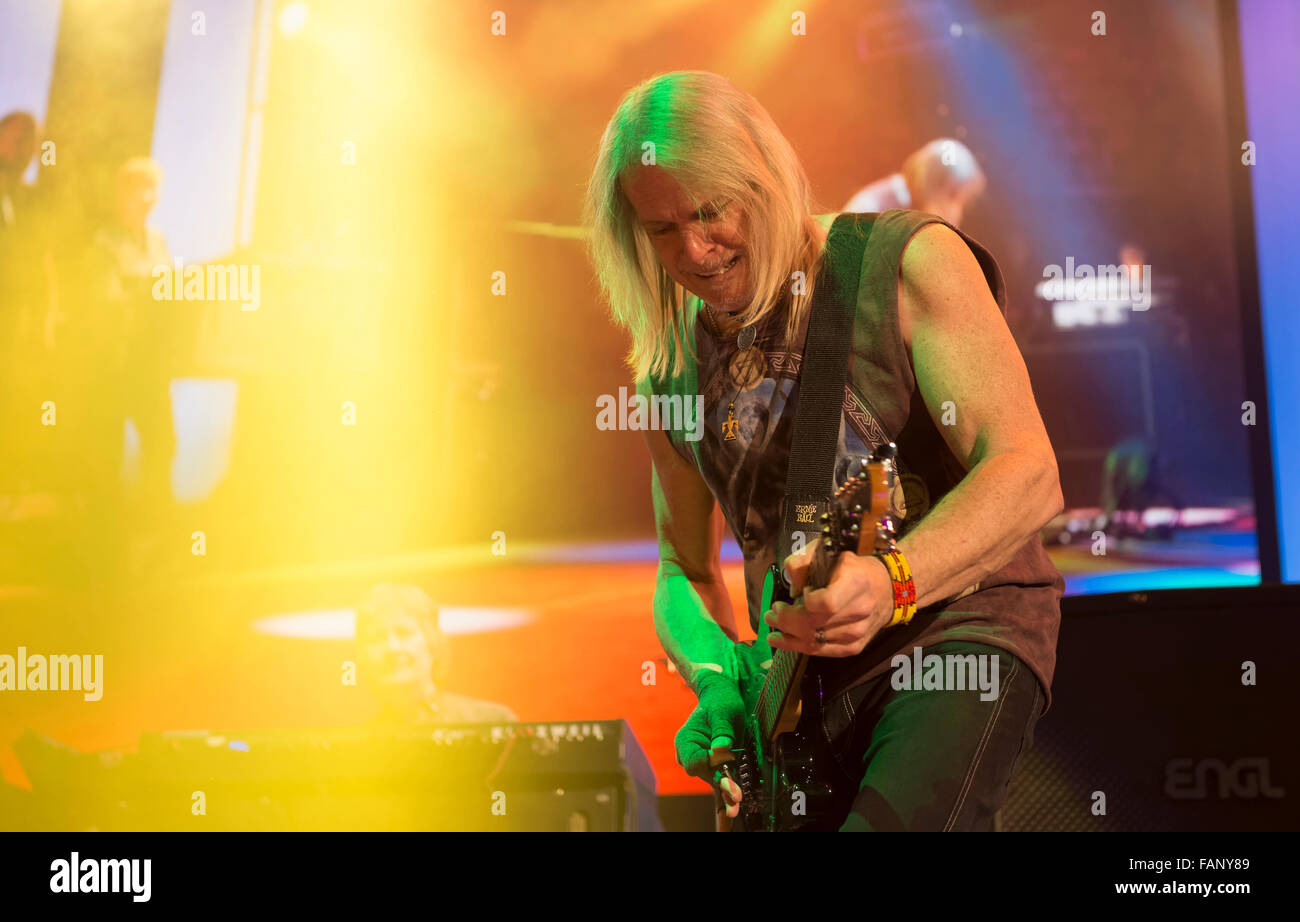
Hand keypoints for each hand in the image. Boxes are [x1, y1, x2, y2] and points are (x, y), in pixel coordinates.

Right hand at [673, 670, 745, 817]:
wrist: (722, 697)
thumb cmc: (720, 700)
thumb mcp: (722, 710)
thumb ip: (721, 729)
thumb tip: (722, 748)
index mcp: (686, 740)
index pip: (694, 761)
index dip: (709, 765)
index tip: (726, 763)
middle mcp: (691, 754)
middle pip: (703, 775)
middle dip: (720, 785)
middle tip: (735, 796)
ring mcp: (704, 761)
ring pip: (713, 781)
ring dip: (725, 793)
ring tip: (735, 805)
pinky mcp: (717, 765)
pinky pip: (721, 779)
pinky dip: (728, 790)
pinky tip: (733, 805)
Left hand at [762, 545, 894, 656]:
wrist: (888, 590)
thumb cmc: (854, 568)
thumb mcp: (830, 552)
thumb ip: (804, 562)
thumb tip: (792, 587)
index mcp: (855, 583)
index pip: (827, 603)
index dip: (808, 602)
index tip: (800, 593)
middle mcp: (859, 611)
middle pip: (815, 624)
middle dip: (786, 621)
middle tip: (771, 614)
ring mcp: (858, 633)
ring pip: (815, 641)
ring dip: (788, 636)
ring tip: (774, 627)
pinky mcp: (854, 647)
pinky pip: (822, 651)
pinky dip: (799, 647)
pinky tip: (785, 641)